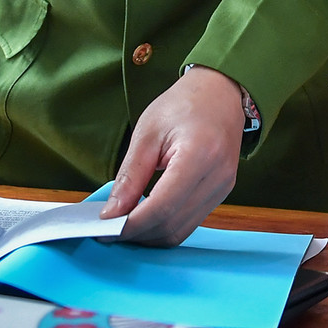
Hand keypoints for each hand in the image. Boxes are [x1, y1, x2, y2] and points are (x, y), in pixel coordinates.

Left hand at [100, 66, 248, 245]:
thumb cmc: (184, 104)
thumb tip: (112, 213)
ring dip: (149, 235)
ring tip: (124, 224)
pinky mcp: (222, 192)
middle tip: (107, 229)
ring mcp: (224, 187)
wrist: (221, 92)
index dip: (131, 224)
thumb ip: (130, 176)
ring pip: (180, 231)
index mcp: (200, 154)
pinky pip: (190, 222)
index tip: (104, 229)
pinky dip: (164, 226)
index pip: (162, 206)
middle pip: (171, 224)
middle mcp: (218, 176)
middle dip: (137, 233)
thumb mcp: (147, 132)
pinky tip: (145, 216)